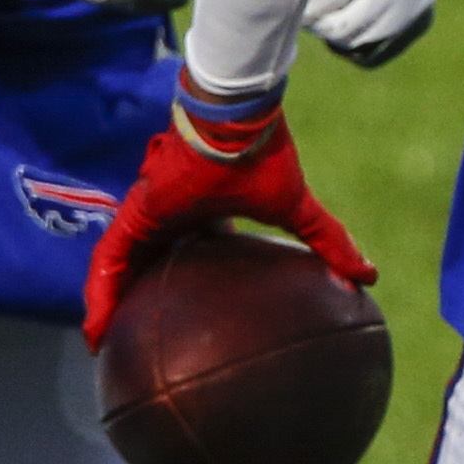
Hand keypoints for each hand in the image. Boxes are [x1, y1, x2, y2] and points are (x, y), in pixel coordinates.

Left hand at [81, 92, 376, 348]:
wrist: (236, 119)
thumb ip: (328, 241)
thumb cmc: (262, 156)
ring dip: (109, 302)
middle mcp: (171, 214)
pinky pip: (109, 260)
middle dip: (135, 298)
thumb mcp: (296, 210)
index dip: (179, 282)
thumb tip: (368, 276)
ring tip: (100, 344)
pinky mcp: (135, 213)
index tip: (182, 313)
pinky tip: (94, 330)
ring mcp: (149, 213)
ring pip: (120, 266)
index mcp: (204, 214)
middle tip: (130, 336)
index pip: (185, 253)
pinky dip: (101, 293)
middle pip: (145, 263)